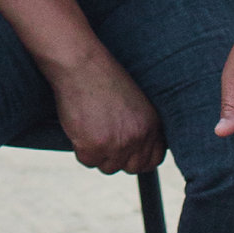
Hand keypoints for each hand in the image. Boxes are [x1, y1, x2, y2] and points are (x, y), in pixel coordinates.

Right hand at [45, 43, 163, 175]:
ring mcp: (117, 144)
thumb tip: (136, 151)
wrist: (81, 65)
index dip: (138, 160)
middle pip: (131, 168)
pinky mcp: (94, 147)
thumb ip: (140, 127)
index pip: (153, 160)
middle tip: (103, 139)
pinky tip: (80, 126)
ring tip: (90, 127)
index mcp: (151, 125)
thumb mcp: (134, 102)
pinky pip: (87, 161)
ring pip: (107, 166)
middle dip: (117, 158)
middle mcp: (138, 137)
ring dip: (97, 153)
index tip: (126, 154)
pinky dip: (80, 148)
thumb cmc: (103, 78)